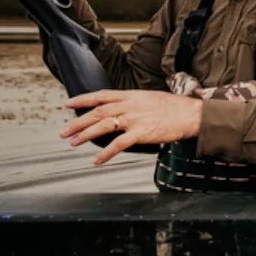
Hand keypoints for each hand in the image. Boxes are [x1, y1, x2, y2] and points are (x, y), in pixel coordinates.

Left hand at [60, 89, 201, 164]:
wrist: (192, 114)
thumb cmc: (175, 107)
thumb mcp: (150, 98)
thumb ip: (134, 102)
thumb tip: (121, 109)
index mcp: (131, 95)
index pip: (101, 95)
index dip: (82, 99)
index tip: (67, 103)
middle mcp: (130, 105)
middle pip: (97, 112)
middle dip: (78, 122)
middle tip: (63, 131)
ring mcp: (135, 118)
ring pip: (103, 126)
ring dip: (86, 135)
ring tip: (73, 143)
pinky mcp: (142, 133)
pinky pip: (118, 144)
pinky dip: (105, 153)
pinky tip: (96, 160)